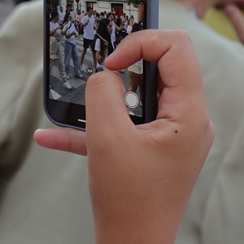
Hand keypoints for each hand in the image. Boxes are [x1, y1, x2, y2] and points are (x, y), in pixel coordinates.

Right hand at [34, 30, 214, 243]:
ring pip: (141, 95)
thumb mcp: (107, 137)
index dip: (141, 42)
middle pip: (163, 66)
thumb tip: (106, 74)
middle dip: (125, 66)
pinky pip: (128, 124)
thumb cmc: (127, 201)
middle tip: (99, 74)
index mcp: (189, 113)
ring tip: (79, 109)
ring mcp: (174, 135)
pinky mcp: (156, 149)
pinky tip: (53, 136)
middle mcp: (189, 120)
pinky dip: (96, 126)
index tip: (111, 63)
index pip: (177, 47)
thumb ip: (103, 91)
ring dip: (105, 98)